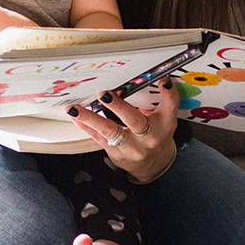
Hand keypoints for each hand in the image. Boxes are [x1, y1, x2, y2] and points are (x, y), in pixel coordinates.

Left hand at [66, 80, 180, 182]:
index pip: (170, 106)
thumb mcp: (162, 119)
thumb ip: (150, 101)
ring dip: (91, 118)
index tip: (164, 80)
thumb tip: (126, 83)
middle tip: (104, 94)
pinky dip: (86, 126)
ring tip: (75, 109)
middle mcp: (150, 137)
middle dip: (118, 106)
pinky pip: (99, 138)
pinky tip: (76, 117)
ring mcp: (132, 148)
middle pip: (134, 120)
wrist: (153, 164)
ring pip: (110, 131)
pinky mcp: (117, 154)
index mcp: (165, 124)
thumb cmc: (156, 135)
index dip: (168, 93)